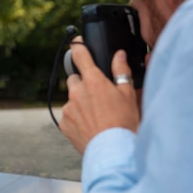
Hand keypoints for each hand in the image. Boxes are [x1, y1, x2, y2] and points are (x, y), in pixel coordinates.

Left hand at [59, 37, 139, 153]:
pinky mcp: (64, 124)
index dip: (78, 47)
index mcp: (93, 81)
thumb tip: (118, 56)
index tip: (76, 42)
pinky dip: (77, 118)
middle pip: (74, 79)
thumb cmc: (123, 122)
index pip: (80, 55)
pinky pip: (69, 116)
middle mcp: (77, 92)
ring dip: (81, 103)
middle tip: (98, 94)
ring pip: (72, 99)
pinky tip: (90, 126)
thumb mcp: (128, 94)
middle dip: (83, 83)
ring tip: (97, 116)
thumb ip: (121, 72)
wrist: (112, 150)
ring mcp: (69, 108)